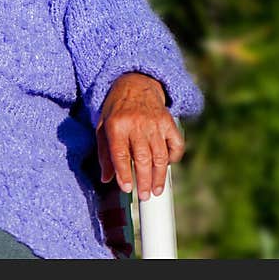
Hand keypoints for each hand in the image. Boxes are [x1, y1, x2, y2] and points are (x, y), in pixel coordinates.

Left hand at [96, 72, 183, 199]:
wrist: (136, 83)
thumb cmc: (116, 109)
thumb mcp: (103, 127)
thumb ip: (104, 153)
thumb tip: (106, 179)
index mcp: (116, 125)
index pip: (121, 154)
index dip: (124, 174)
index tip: (127, 189)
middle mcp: (136, 124)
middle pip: (143, 158)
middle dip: (144, 181)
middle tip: (144, 196)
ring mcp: (155, 123)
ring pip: (160, 155)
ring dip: (159, 176)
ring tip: (155, 190)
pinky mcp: (168, 121)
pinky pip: (176, 144)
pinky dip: (174, 157)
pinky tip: (167, 166)